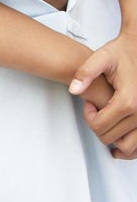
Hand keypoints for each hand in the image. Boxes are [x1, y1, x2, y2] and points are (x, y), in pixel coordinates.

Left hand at [71, 35, 136, 158]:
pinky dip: (129, 148)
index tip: (89, 104)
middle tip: (96, 109)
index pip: (99, 126)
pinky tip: (118, 140)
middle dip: (98, 125)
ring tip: (107, 119)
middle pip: (110, 137)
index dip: (88, 116)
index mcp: (128, 100)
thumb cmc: (123, 54)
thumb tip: (73, 89)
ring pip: (127, 146)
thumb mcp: (102, 57)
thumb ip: (85, 72)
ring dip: (113, 137)